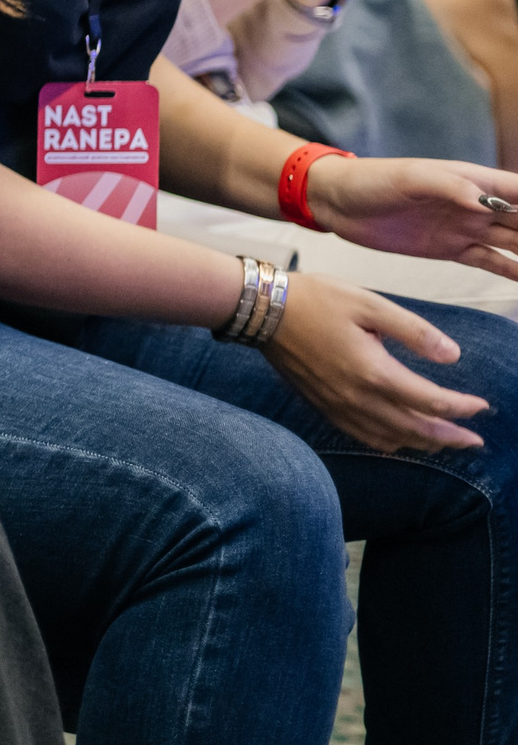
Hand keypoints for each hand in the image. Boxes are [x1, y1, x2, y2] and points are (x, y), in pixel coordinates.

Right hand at [259, 273, 488, 451]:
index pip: (432, 402)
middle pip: (415, 430)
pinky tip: (398, 438)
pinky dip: (389, 443)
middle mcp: (358, 397)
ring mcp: (338, 405)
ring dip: (421, 444)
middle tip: (474, 442)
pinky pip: (363, 436)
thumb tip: (452, 356)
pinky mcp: (323, 405)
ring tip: (443, 442)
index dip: (462, 408)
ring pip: (390, 439)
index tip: (482, 407)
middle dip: (450, 438)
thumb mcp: (370, 303)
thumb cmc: (316, 300)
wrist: (262, 311)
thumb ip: (414, 331)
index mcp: (374, 371)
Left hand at [308, 155, 517, 280]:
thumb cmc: (372, 180)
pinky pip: (494, 262)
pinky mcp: (452, 248)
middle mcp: (480, 204)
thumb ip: (450, 188)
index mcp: (476, 181)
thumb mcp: (410, 178)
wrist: (336, 201)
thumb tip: (486, 202)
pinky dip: (517, 273)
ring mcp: (468, 227)